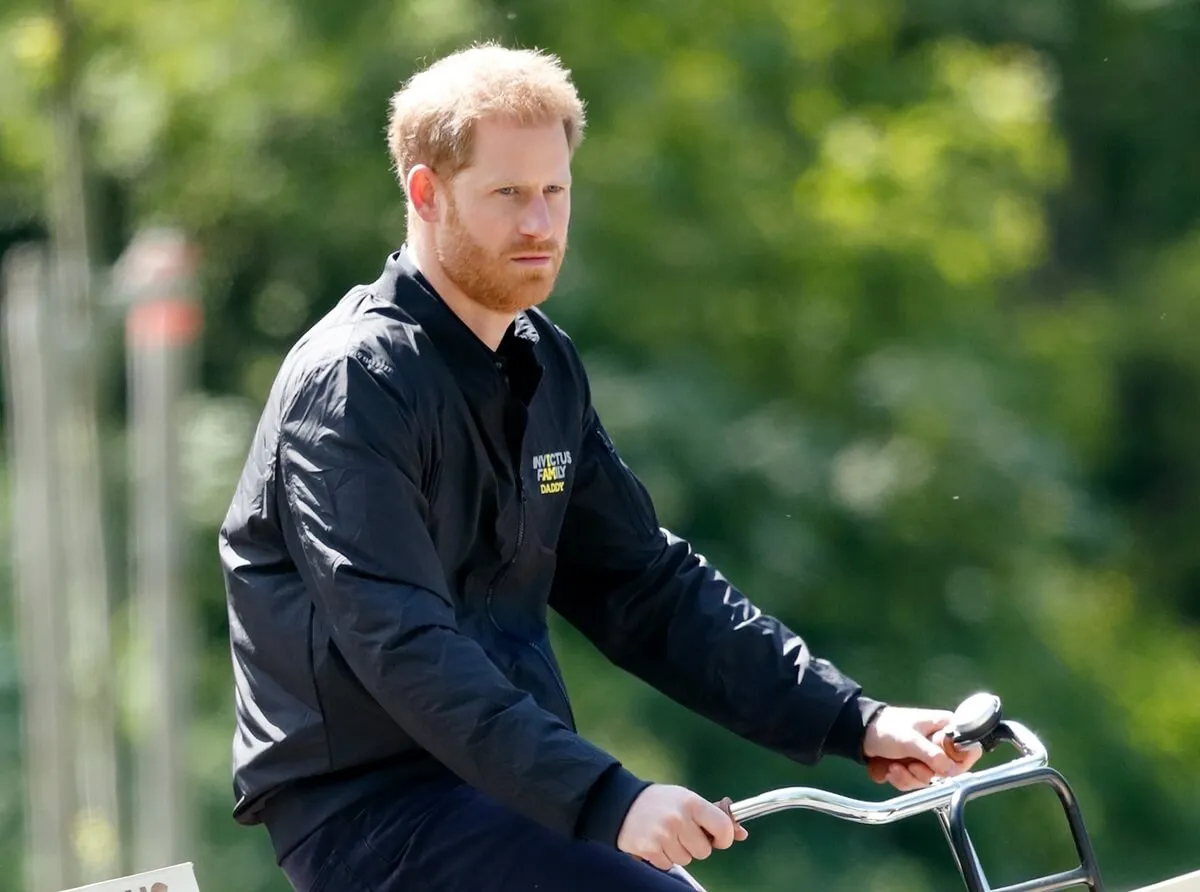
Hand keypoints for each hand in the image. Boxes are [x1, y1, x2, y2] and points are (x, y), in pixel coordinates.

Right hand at [616, 784, 748, 870]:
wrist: (624, 803)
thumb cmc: (664, 802)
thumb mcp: (689, 800)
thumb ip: (716, 815)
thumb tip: (742, 834)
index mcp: (692, 803)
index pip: (723, 828)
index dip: (724, 838)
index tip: (718, 838)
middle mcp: (678, 819)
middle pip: (704, 851)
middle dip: (696, 845)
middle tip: (684, 832)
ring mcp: (662, 835)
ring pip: (687, 859)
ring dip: (680, 851)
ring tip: (667, 835)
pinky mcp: (649, 849)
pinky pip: (668, 864)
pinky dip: (664, 857)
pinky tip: (656, 841)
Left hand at [863, 706, 982, 790]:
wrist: (859, 734)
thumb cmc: (886, 728)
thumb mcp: (909, 740)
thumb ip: (931, 754)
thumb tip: (952, 770)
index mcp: (945, 727)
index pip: (969, 749)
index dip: (960, 762)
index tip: (945, 768)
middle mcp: (940, 743)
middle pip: (949, 771)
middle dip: (926, 773)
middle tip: (911, 765)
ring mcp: (927, 756)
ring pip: (931, 779)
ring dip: (910, 777)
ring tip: (895, 766)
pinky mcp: (914, 766)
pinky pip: (916, 782)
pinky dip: (902, 779)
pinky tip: (890, 770)